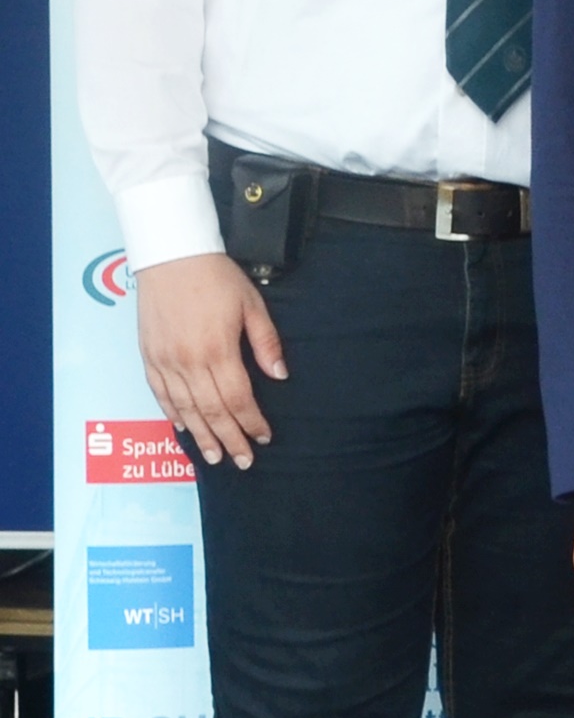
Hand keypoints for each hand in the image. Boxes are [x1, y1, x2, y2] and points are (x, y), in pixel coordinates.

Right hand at [136, 252, 282, 469]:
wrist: (170, 256)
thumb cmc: (216, 278)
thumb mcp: (252, 306)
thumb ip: (266, 344)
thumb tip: (280, 376)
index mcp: (217, 350)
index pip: (238, 398)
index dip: (251, 422)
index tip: (264, 438)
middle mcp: (188, 361)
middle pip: (211, 411)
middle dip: (229, 439)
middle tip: (243, 461)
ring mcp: (164, 360)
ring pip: (184, 408)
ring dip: (201, 435)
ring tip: (214, 456)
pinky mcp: (148, 355)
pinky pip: (160, 392)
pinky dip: (172, 413)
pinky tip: (184, 428)